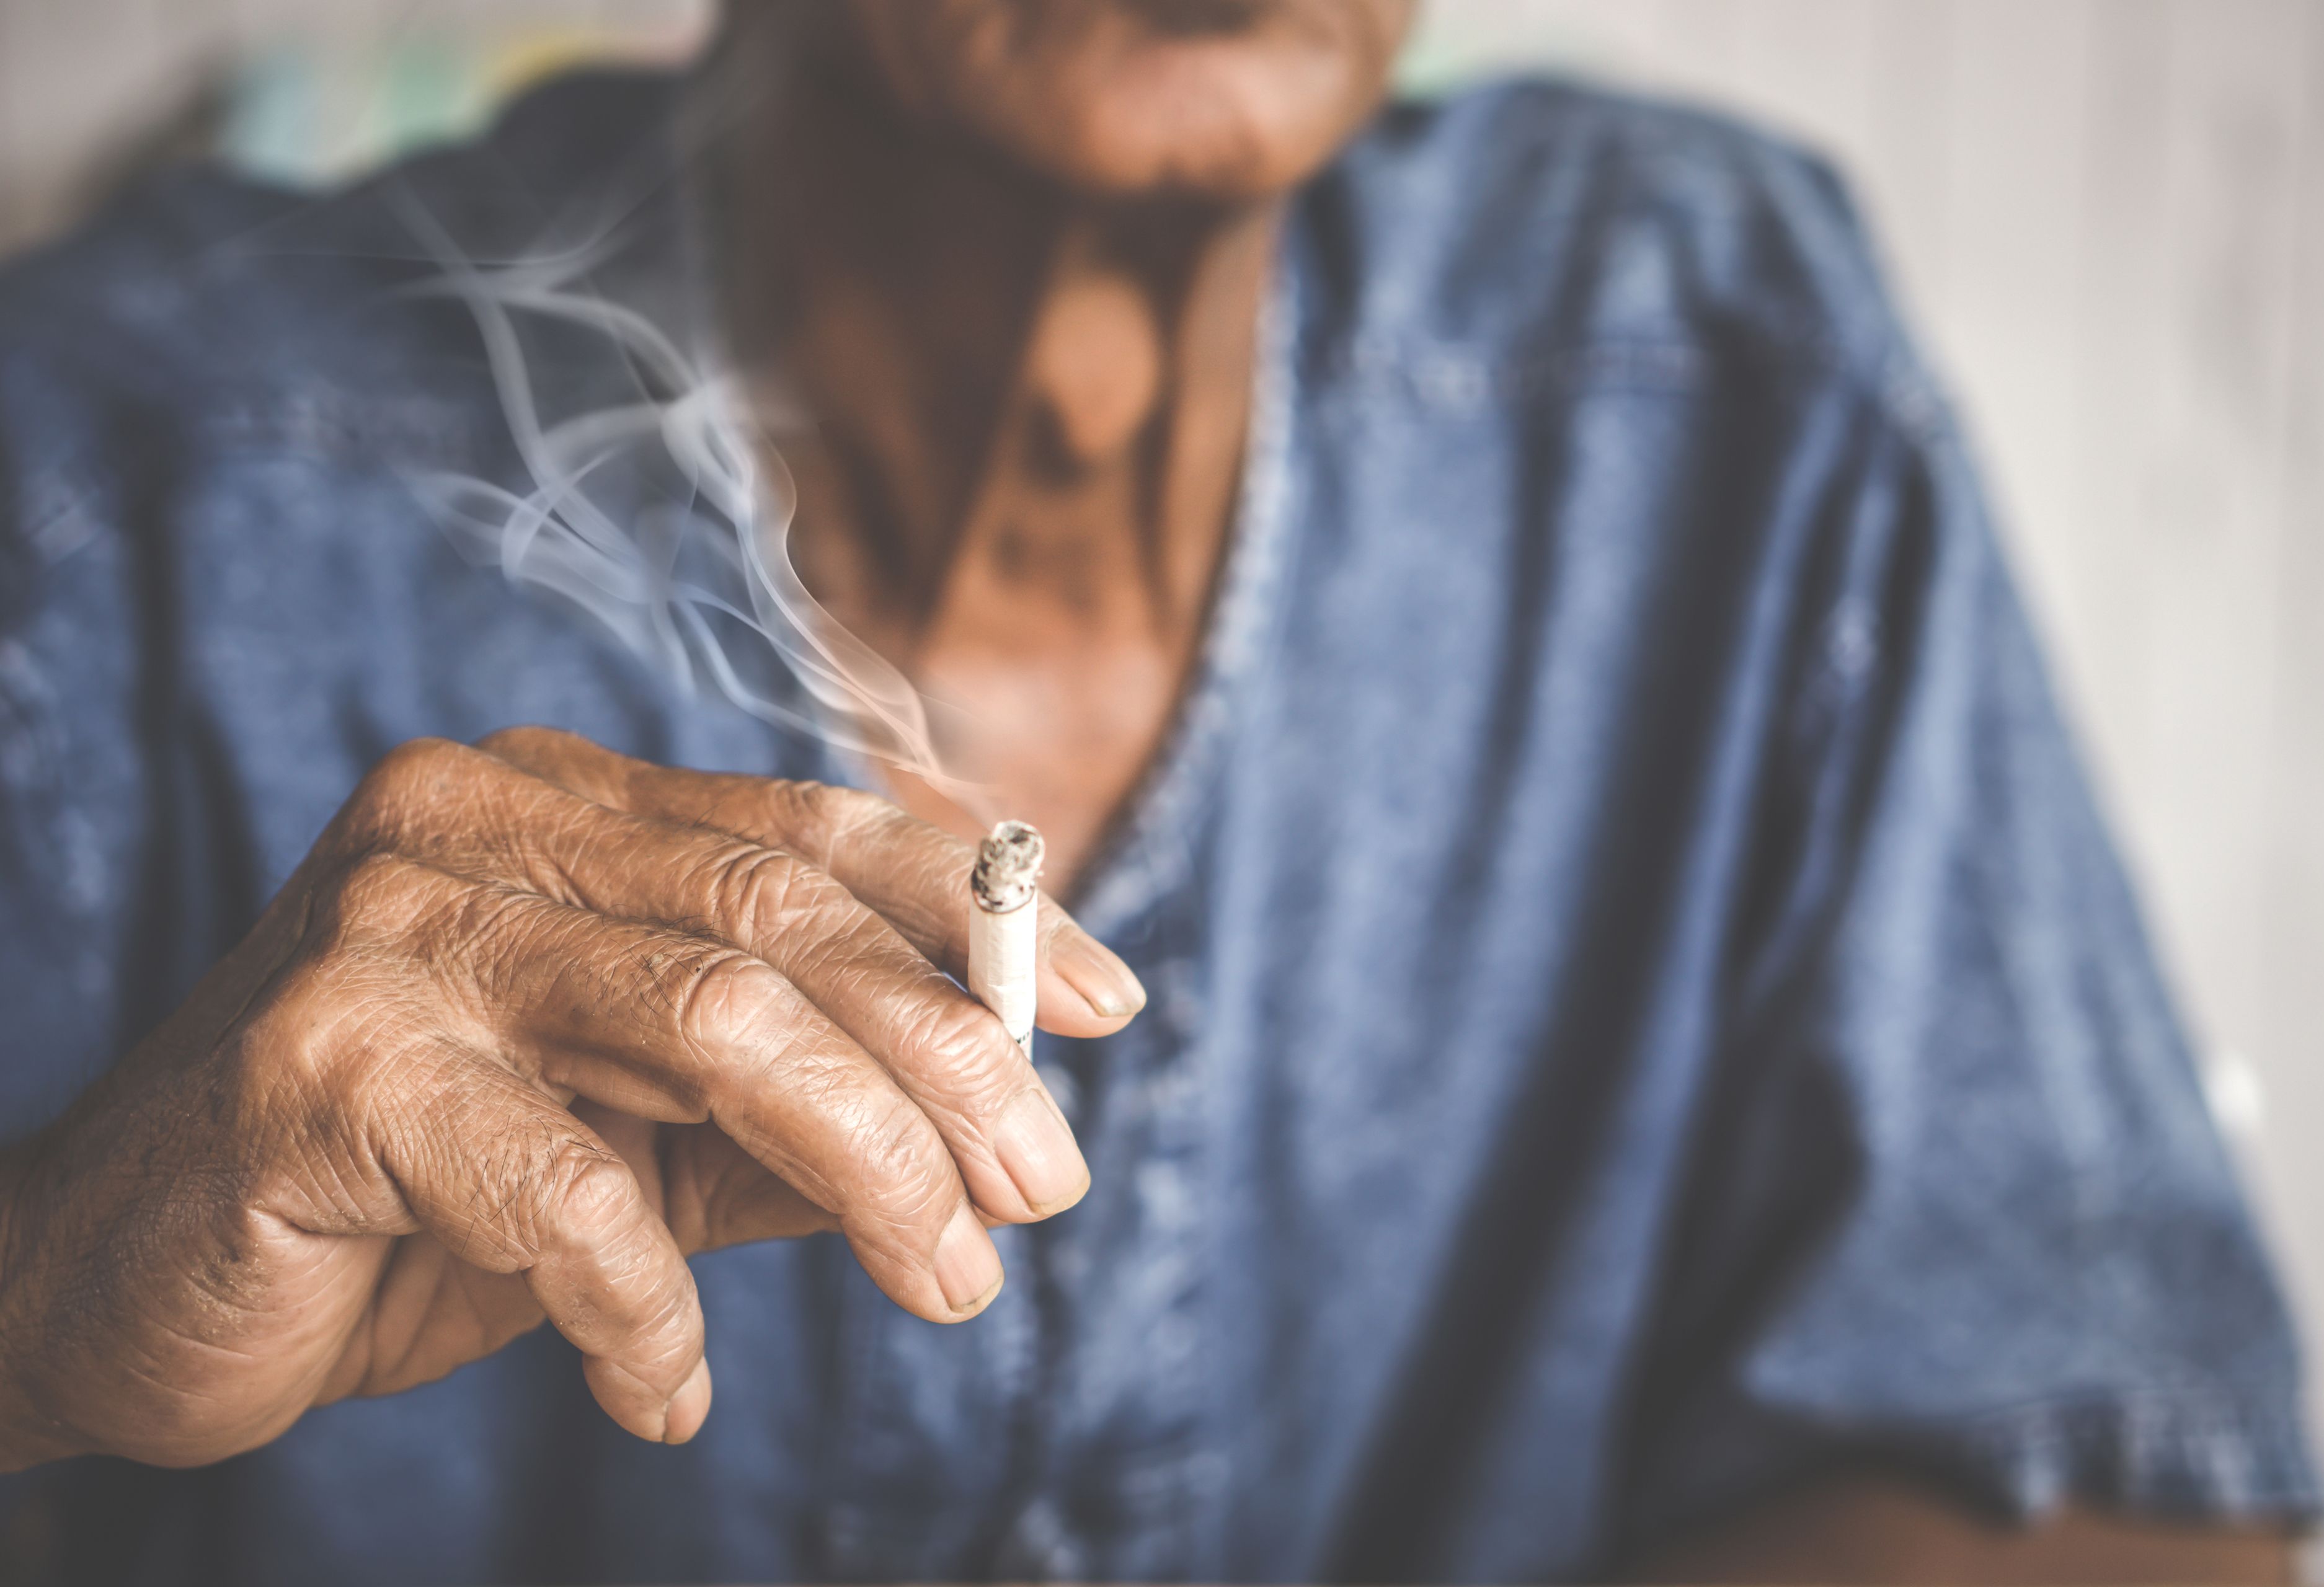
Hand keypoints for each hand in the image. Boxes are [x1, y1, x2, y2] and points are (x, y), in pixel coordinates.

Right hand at [0, 729, 1142, 1469]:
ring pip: (707, 1020)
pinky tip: (669, 1393)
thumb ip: (789, 1113)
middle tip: (1039, 1195)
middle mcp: (478, 818)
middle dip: (950, 1063)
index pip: (811, 831)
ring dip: (861, 1169)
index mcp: (562, 807)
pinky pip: (558, 1182)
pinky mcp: (321, 1054)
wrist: (121, 1282)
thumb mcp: (636, 1146)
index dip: (978, 911)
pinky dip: (646, 1303)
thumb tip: (993, 1119)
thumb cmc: (404, 1202)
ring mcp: (392, 921)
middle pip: (783, 921)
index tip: (1111, 1008)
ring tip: (941, 1283)